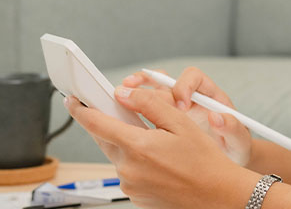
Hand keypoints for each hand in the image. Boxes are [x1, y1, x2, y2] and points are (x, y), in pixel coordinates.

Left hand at [64, 85, 257, 208]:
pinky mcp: (136, 196)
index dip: (81, 110)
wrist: (218, 196)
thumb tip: (123, 94)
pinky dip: (136, 163)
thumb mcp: (180, 123)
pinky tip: (158, 162)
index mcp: (137, 146)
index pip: (96, 124)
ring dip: (126, 145)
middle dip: (108, 125)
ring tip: (156, 145)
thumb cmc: (205, 161)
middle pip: (104, 139)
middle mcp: (128, 169)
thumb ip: (148, 104)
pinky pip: (128, 172)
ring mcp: (130, 185)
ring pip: (117, 156)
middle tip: (121, 114)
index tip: (72, 100)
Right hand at [123, 67, 253, 165]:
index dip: (184, 87)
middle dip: (149, 84)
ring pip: (149, 90)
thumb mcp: (238, 139)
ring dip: (136, 89)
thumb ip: (232, 127)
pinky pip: (143, 109)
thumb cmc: (234, 147)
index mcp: (208, 94)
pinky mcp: (160, 121)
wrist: (225, 165)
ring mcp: (171, 108)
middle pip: (164, 80)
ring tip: (123, 91)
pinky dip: (132, 108)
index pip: (192, 77)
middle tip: (137, 92)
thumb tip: (218, 118)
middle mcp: (187, 97)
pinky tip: (122, 114)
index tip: (181, 104)